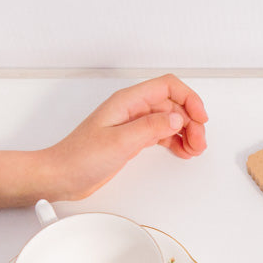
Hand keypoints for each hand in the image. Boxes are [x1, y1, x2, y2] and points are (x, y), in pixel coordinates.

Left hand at [42, 74, 208, 200]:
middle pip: (174, 104)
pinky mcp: (133, 139)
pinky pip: (162, 133)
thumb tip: (177, 118)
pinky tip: (182, 151)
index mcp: (128, 101)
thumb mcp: (120, 142)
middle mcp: (132, 109)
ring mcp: (133, 124)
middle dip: (191, 121)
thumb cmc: (79, 157)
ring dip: (186, 132)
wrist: (61, 175)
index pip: (168, 86)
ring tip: (194, 149)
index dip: (189, 99)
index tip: (200, 118)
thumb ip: (150, 127)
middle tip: (198, 142)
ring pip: (170, 120)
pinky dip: (176, 141)